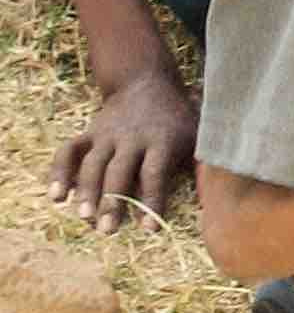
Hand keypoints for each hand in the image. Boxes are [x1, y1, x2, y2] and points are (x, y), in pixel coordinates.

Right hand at [50, 65, 198, 233]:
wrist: (145, 82)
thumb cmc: (177, 118)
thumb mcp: (197, 132)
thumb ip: (203, 162)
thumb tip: (218, 197)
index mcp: (162, 140)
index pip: (155, 173)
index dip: (151, 200)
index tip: (149, 229)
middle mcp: (131, 137)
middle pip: (119, 171)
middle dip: (113, 201)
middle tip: (107, 230)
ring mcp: (107, 135)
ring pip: (92, 164)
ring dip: (86, 191)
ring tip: (83, 217)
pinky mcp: (89, 133)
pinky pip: (69, 151)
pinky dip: (59, 172)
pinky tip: (55, 196)